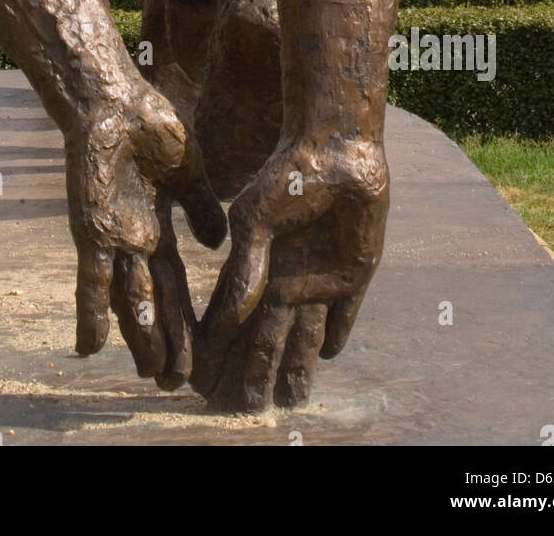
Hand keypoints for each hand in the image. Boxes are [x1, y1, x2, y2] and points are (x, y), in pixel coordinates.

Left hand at [66, 80, 224, 381]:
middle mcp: (134, 240)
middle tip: (178, 384)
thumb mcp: (189, 172)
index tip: (202, 353)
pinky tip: (88, 346)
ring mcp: (112, 238)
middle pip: (154, 303)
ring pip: (129, 300)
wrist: (116, 103)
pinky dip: (91, 313)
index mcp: (158, 226)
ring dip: (139, 338)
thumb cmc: (151, 127)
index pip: (175, 285)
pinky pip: (90, 280)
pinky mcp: (92, 231)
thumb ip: (200, 209)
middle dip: (167, 343)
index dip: (187, 321)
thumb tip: (221, 245)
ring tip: (150, 375)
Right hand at [192, 137, 388, 411]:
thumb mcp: (257, 219)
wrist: (335, 148)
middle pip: (265, 338)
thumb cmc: (288, 174)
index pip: (231, 319)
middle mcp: (283, 276)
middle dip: (252, 371)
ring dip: (294, 367)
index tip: (200, 378)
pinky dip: (335, 336)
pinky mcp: (353, 273)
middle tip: (240, 407)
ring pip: (303, 336)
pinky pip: (343, 315)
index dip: (216, 349)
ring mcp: (318, 277)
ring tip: (285, 401)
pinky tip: (325, 357)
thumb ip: (247, 268)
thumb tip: (233, 316)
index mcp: (255, 264)